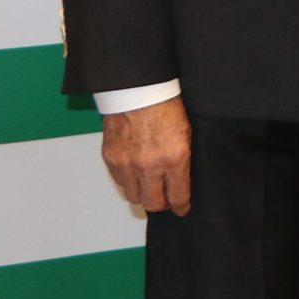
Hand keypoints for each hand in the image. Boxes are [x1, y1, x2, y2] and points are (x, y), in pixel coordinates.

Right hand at [101, 97, 191, 214]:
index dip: (181, 206)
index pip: (177, 196)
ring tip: (150, 187)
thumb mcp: (187, 133)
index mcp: (173, 158)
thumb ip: (183, 159)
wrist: (138, 90)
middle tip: (167, 200)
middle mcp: (149, 165)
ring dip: (143, 194)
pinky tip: (136, 174)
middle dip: (162, 205)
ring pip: (133, 196)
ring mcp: (127, 163)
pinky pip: (120, 182)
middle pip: (153, 203)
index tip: (182, 208)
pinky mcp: (110, 159)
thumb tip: (182, 180)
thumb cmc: (166, 106)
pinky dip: (128, 181)